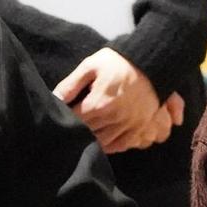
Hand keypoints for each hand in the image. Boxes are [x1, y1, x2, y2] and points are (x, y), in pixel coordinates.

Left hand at [54, 49, 172, 154]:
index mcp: (98, 103)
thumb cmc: (118, 62)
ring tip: (88, 136)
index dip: (66, 120)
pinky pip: (124, 145)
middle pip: (89, 135)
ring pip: (105, 144)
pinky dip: (113, 147)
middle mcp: (114, 118)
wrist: (152, 60)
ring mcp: (130, 125)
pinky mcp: (142, 127)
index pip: (75, 121)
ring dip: (95, 142)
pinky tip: (106, 141)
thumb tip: (53, 100)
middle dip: (80, 132)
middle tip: (73, 129)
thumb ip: (71, 85)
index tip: (62, 119)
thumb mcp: (90, 66)